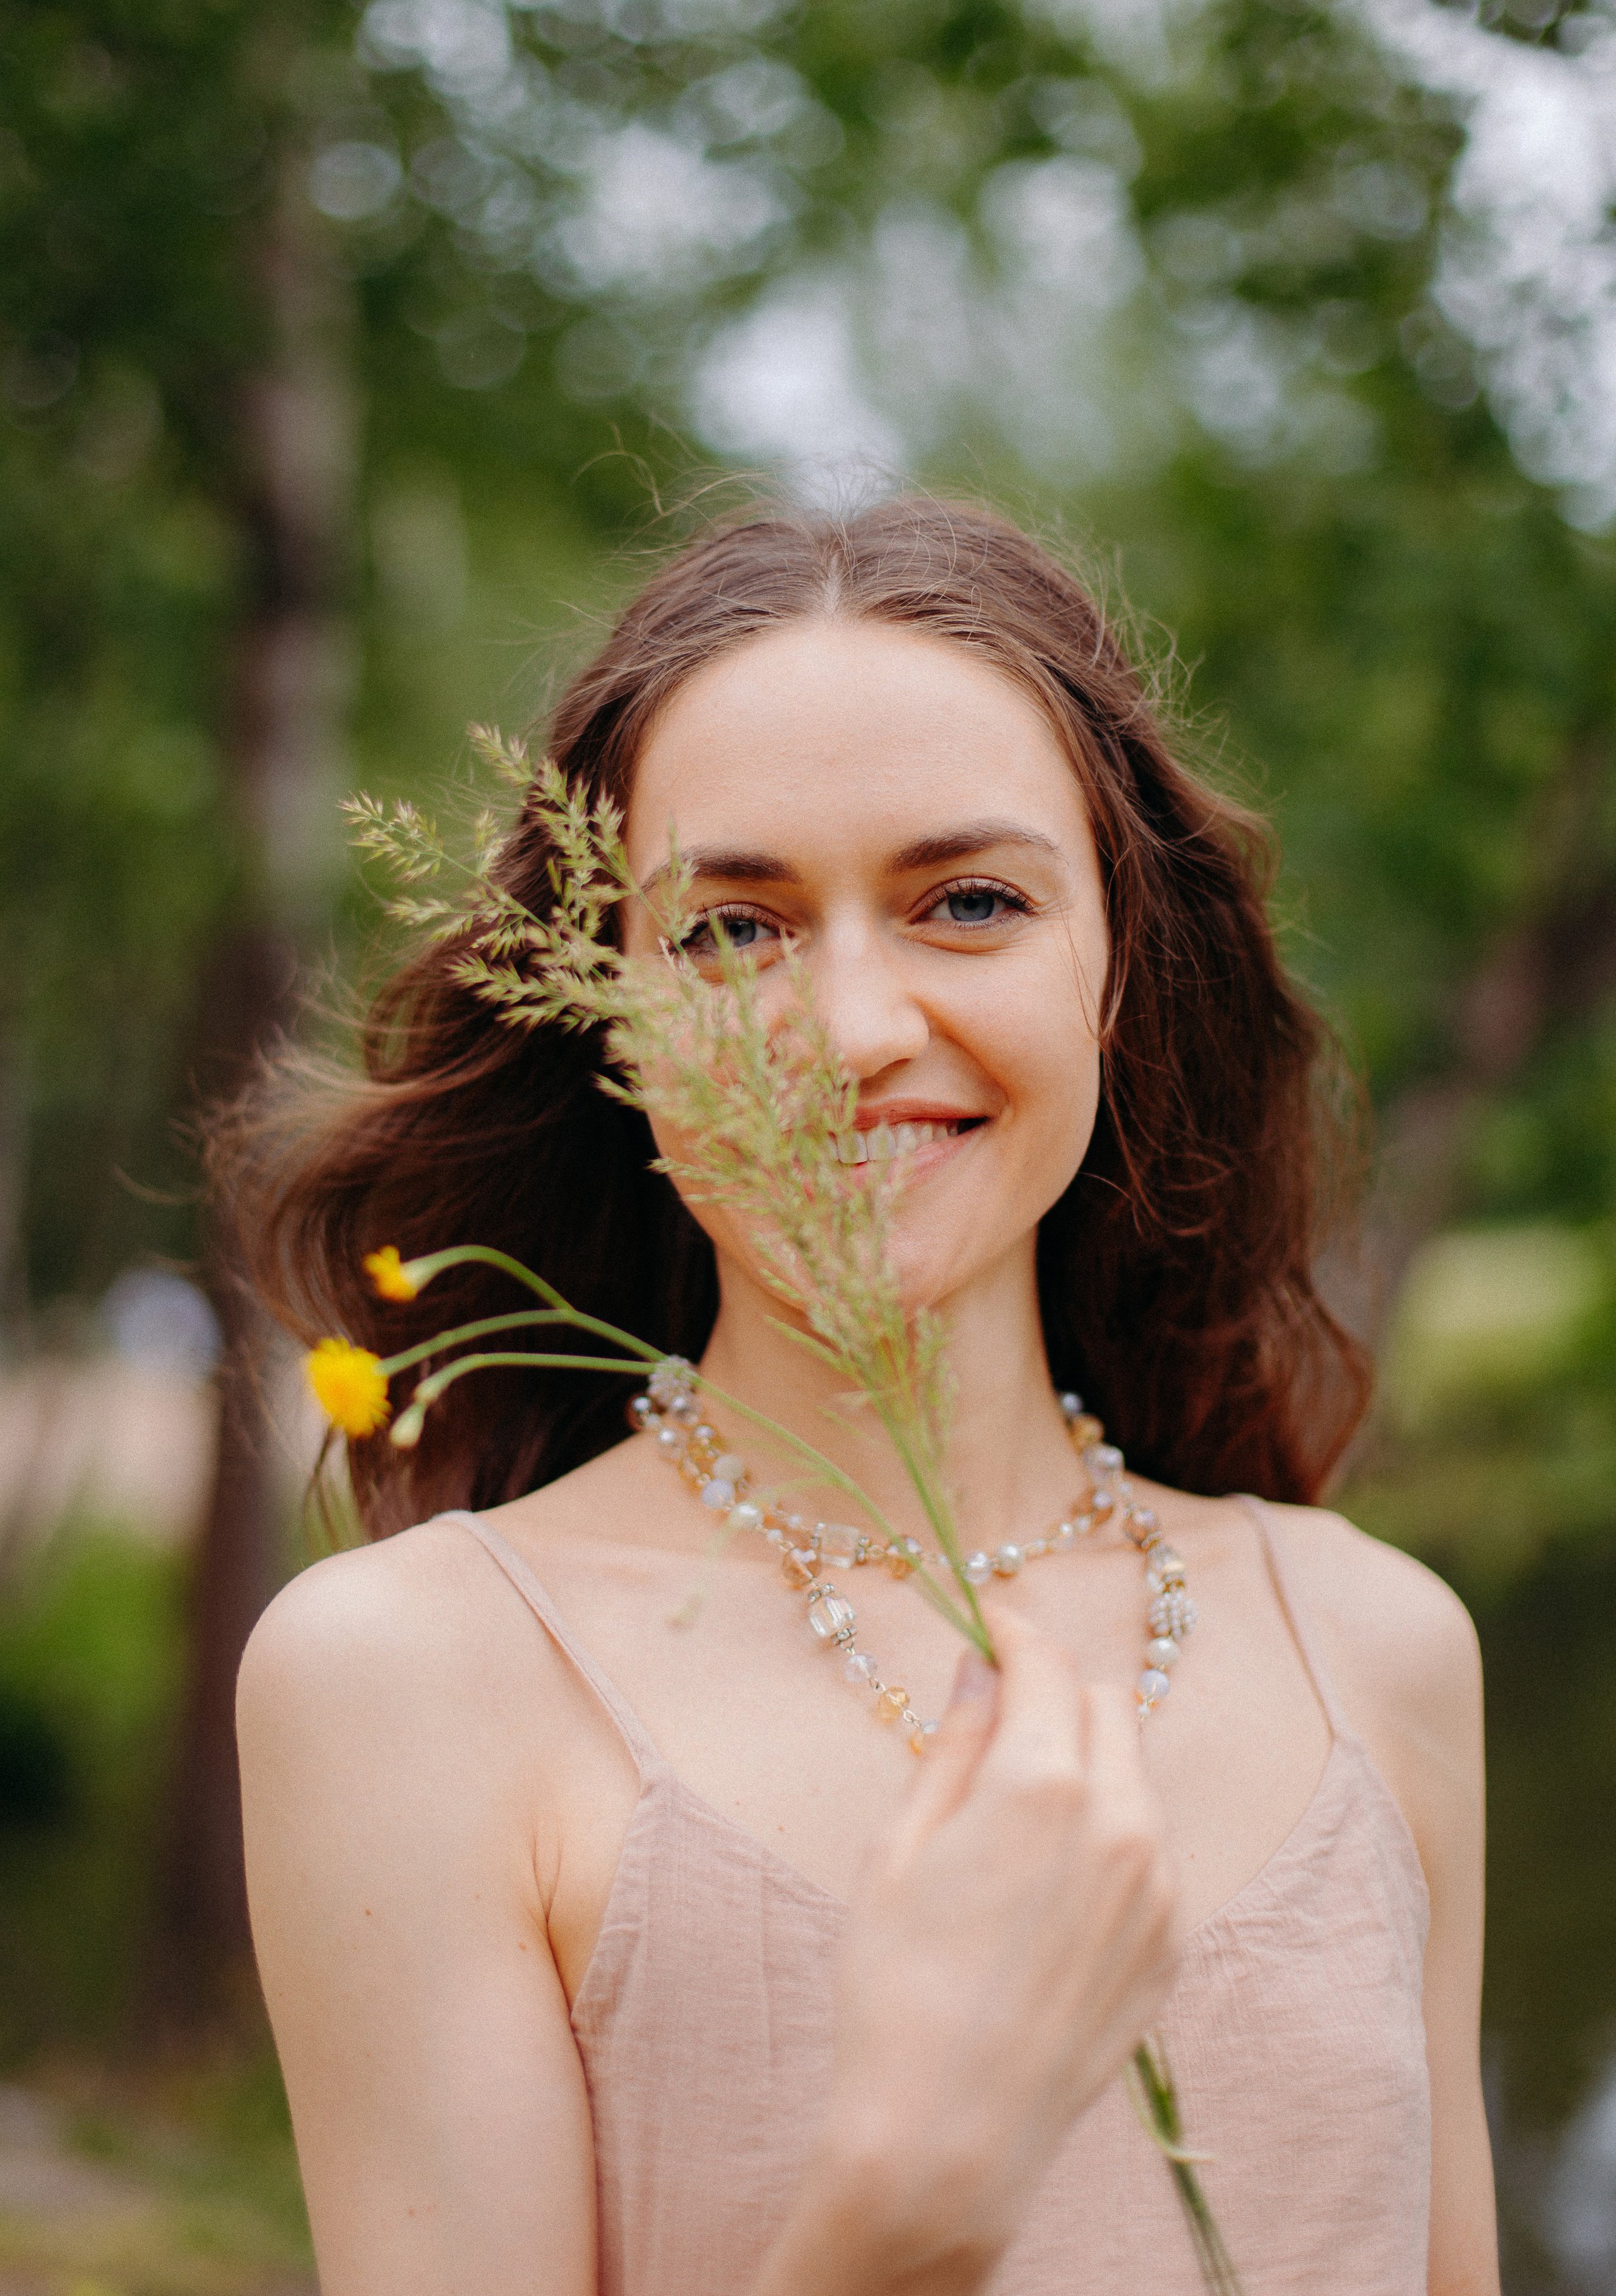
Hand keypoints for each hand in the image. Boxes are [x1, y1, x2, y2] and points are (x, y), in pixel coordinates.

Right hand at [759, 1604, 1179, 2295]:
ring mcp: (1158, 1887)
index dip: (1014, 1634)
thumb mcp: (899, 1848)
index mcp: (1041, 1784)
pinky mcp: (1170, 1942)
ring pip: (1135, 1776)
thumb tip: (976, 1671)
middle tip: (997, 1719)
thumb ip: (949, 1745)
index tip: (989, 1626)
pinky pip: (1151, 1849)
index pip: (1046, 1665)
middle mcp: (1121, 1822)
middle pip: (1106, 1706)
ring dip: (1087, 1763)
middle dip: (1056, 1696)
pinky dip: (1111, 1833)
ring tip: (1018, 1811)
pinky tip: (1050, 1881)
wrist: (948, 2134)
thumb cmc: (897, 1988)